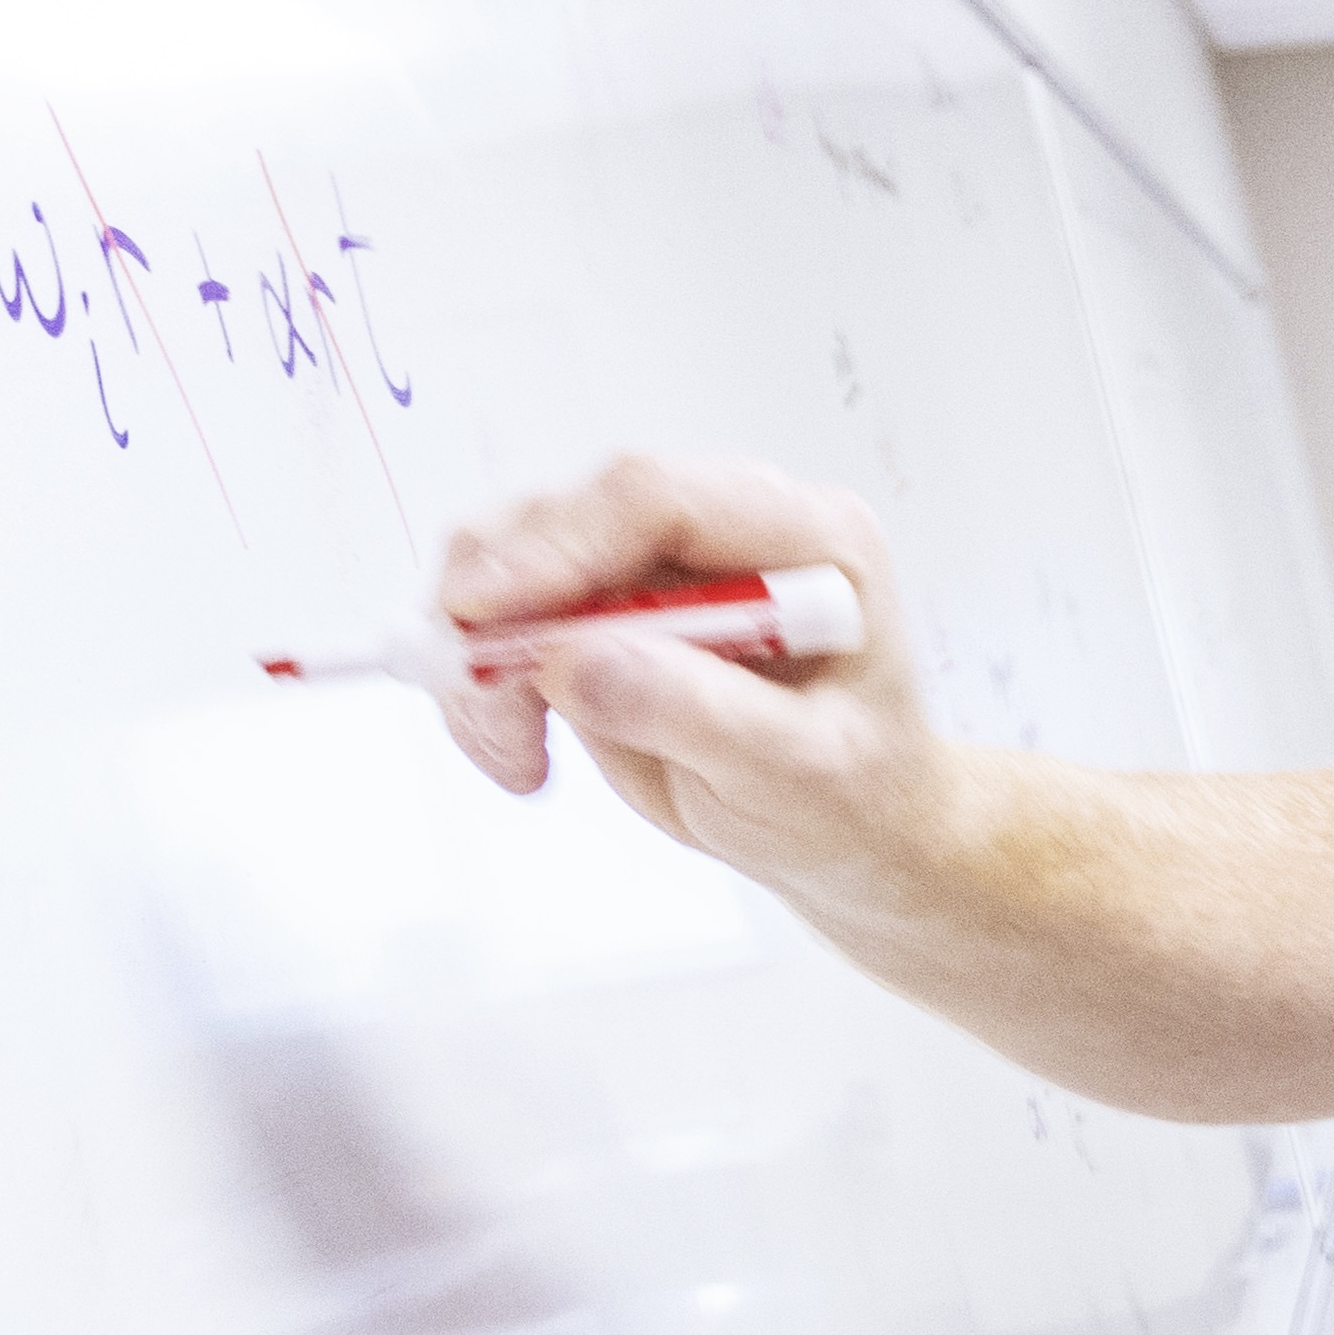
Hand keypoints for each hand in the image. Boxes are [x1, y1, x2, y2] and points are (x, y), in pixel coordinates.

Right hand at [431, 455, 958, 895]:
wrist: (853, 834)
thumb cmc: (852, 799)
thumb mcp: (799, 774)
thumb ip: (694, 713)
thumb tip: (572, 658)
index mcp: (805, 536)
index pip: (660, 500)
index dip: (560, 545)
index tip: (482, 612)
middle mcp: (726, 526)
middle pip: (571, 516)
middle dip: (499, 608)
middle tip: (487, 714)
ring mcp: (659, 562)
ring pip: (515, 557)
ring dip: (481, 653)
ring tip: (513, 756)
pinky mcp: (605, 606)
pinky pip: (507, 614)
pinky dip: (482, 680)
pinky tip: (515, 752)